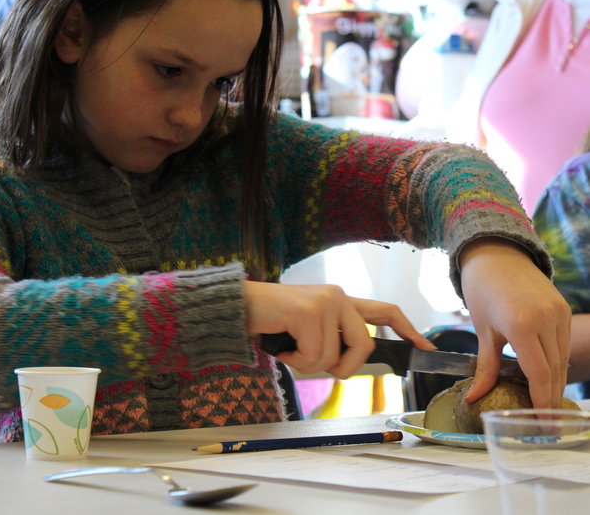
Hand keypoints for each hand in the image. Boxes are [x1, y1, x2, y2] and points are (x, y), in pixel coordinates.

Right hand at [243, 281, 433, 378]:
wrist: (239, 308)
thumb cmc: (272, 323)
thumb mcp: (309, 331)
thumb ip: (332, 340)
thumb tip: (349, 364)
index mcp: (341, 302)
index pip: (385, 311)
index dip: (408, 329)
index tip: (424, 346)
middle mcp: (338, 297)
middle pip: (364, 345)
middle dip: (343, 367)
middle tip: (312, 363)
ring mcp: (325, 301)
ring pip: (334, 356)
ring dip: (307, 364)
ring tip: (288, 349)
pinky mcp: (308, 310)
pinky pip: (314, 355)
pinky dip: (295, 361)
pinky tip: (281, 345)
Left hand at [459, 237, 570, 408]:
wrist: (496, 255)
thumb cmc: (482, 291)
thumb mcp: (482, 330)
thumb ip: (485, 367)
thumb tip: (475, 398)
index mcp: (522, 325)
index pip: (539, 374)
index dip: (541, 403)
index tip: (541, 425)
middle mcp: (547, 320)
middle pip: (553, 371)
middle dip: (549, 400)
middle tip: (544, 426)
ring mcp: (559, 314)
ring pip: (561, 359)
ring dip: (554, 384)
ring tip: (544, 407)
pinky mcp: (563, 310)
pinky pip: (562, 345)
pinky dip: (555, 364)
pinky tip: (547, 378)